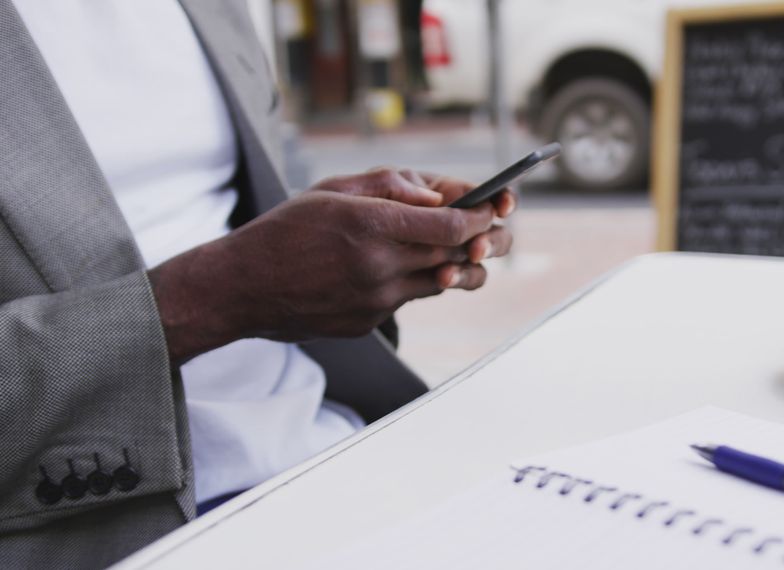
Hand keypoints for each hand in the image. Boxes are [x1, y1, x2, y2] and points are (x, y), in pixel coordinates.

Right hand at [149, 169, 511, 364]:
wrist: (243, 288)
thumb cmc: (285, 230)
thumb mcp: (334, 191)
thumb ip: (390, 187)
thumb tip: (438, 196)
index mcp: (371, 225)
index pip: (452, 224)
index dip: (482, 215)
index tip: (494, 206)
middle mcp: (379, 267)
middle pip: (457, 256)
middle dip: (485, 241)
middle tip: (496, 231)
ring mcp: (376, 300)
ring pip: (440, 282)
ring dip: (455, 265)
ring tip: (458, 250)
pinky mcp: (370, 322)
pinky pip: (407, 299)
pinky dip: (411, 281)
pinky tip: (392, 269)